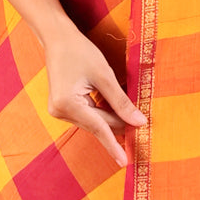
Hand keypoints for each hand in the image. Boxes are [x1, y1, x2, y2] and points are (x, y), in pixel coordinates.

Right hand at [43, 24, 145, 165]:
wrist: (57, 38)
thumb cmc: (80, 51)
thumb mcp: (104, 75)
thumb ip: (121, 102)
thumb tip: (139, 123)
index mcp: (67, 104)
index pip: (98, 128)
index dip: (115, 144)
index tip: (125, 161)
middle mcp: (59, 111)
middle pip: (97, 125)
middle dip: (118, 127)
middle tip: (141, 130)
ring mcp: (58, 110)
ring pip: (93, 122)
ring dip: (111, 120)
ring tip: (132, 120)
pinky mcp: (62, 107)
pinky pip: (87, 116)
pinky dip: (102, 114)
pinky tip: (116, 114)